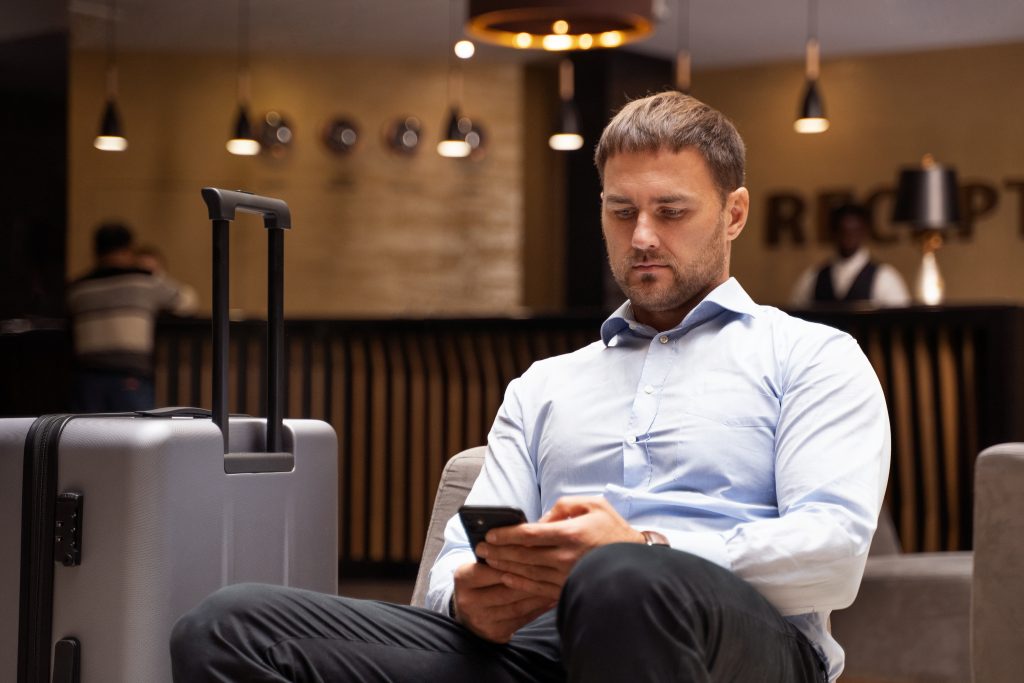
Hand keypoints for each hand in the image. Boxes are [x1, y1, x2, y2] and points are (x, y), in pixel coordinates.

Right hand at [452, 561, 556, 642]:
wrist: (469, 610)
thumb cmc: (482, 579)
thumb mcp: (481, 564)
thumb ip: (499, 554)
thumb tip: (530, 541)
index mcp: (463, 578)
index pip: (491, 570)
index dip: (514, 564)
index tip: (537, 556)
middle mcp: (468, 601)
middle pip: (506, 590)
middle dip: (531, 581)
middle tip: (553, 571)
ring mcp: (480, 620)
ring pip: (516, 607)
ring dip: (539, 596)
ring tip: (556, 585)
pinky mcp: (494, 633)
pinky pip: (521, 620)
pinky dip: (538, 609)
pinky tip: (550, 599)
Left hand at [477, 496, 643, 600]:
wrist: (635, 562)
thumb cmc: (612, 529)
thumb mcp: (593, 504)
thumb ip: (563, 506)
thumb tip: (541, 518)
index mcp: (570, 533)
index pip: (529, 534)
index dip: (506, 534)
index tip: (490, 534)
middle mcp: (565, 557)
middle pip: (522, 555)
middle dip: (498, 551)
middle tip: (480, 548)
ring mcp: (565, 576)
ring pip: (526, 572)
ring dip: (504, 566)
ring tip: (487, 561)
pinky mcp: (567, 589)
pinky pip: (537, 588)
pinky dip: (519, 583)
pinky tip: (507, 577)